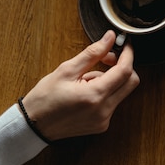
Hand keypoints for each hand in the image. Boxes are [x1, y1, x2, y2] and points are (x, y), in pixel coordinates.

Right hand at [21, 30, 139, 140]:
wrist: (33, 126)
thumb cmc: (45, 98)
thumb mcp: (66, 70)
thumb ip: (92, 53)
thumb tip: (110, 38)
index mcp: (95, 96)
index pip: (125, 71)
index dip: (128, 54)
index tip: (125, 44)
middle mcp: (104, 110)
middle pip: (131, 82)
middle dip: (122, 66)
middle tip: (105, 58)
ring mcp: (104, 120)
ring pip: (122, 91)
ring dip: (111, 79)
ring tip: (85, 79)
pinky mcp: (102, 125)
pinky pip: (113, 102)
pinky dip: (105, 91)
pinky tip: (86, 91)